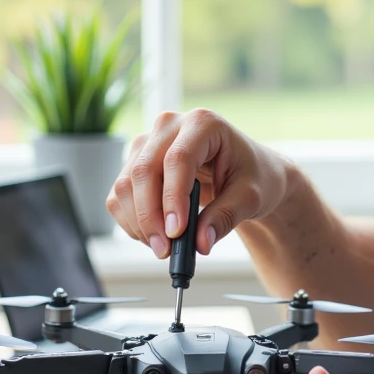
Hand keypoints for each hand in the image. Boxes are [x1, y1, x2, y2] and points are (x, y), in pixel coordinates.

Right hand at [106, 108, 290, 257]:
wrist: (246, 173)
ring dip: (139, 222)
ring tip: (164, 247)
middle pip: (144, 170)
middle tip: (165, 250)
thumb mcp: (250, 198)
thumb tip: (200, 243)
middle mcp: (170, 125)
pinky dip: (131, 220)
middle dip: (150, 216)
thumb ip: (225, 217)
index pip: (178, 159)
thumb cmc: (253, 177)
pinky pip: (120, 194)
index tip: (176, 232)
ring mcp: (148, 142)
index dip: (173, 198)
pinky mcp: (135, 161)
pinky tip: (153, 236)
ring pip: (126, 184)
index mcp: (203, 123)